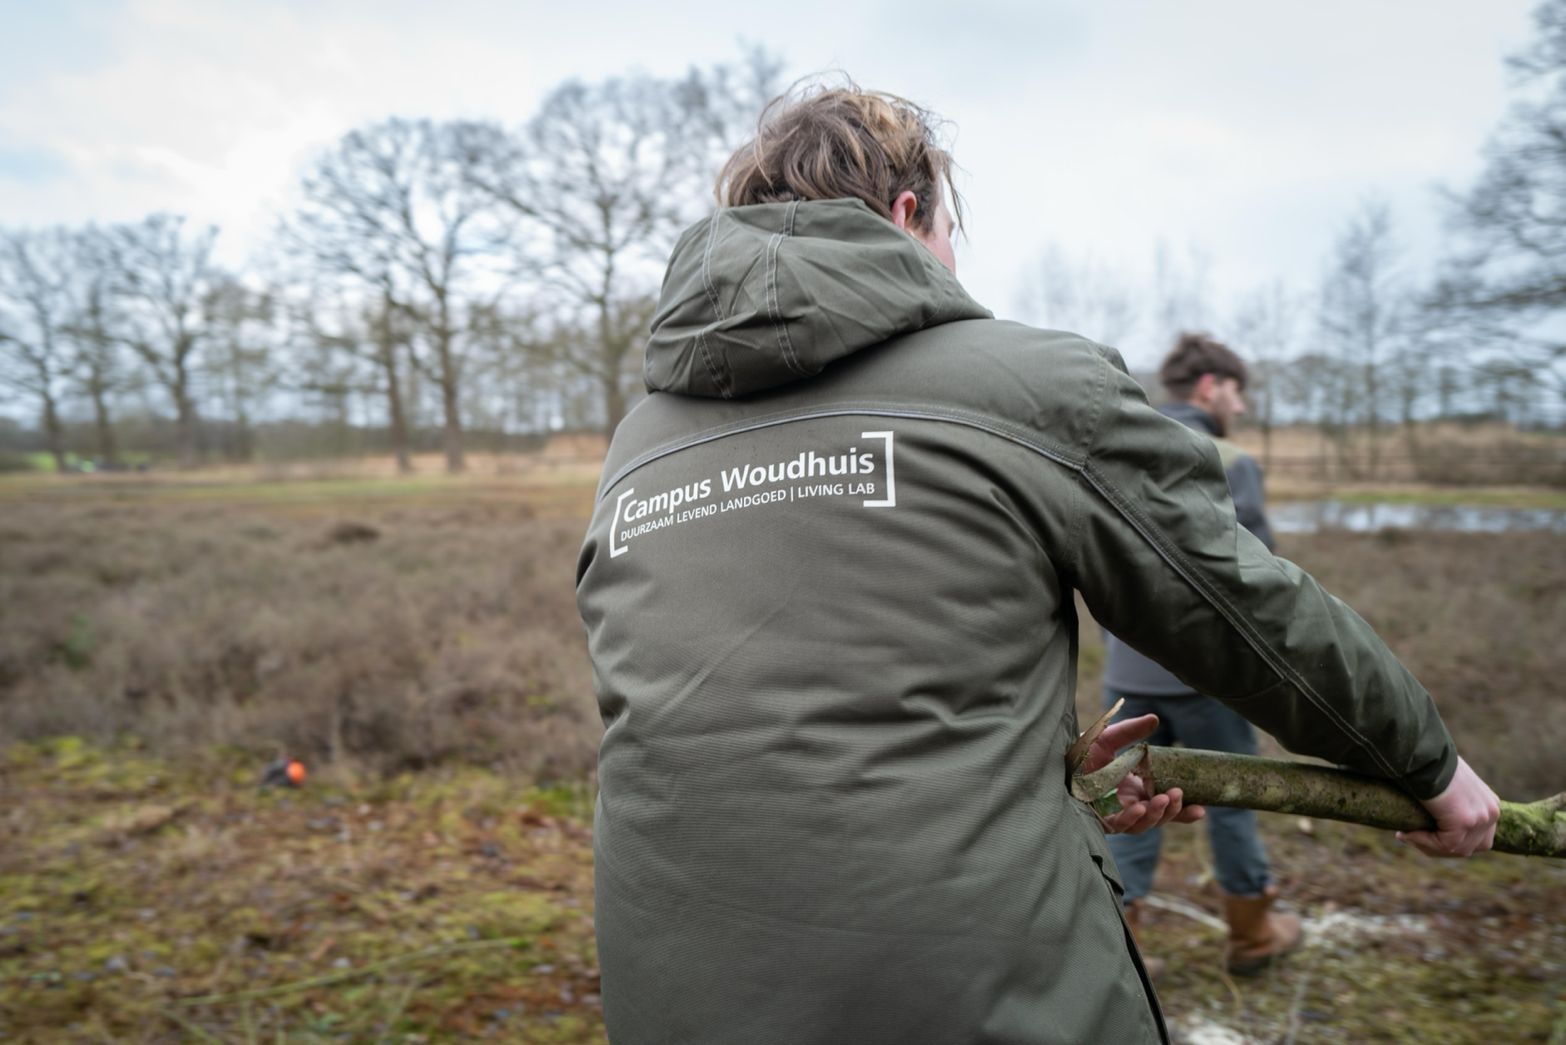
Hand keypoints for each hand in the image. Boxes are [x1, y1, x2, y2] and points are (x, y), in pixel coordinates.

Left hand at [1083, 713, 1205, 834]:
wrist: (1053, 761)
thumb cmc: (1080, 753)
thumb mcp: (1109, 738)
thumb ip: (1131, 731)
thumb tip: (1154, 718)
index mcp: (1136, 789)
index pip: (1164, 804)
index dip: (1183, 810)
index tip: (1202, 808)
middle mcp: (1128, 805)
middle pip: (1158, 817)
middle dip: (1172, 810)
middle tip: (1179, 795)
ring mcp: (1115, 814)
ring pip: (1142, 823)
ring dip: (1156, 814)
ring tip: (1164, 799)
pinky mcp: (1099, 820)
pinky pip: (1119, 824)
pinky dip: (1131, 817)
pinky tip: (1139, 806)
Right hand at [1398, 756, 1499, 856]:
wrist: (1425, 755)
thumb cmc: (1430, 763)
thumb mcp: (1449, 784)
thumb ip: (1451, 800)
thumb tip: (1432, 812)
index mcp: (1490, 804)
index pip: (1478, 837)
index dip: (1451, 842)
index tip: (1424, 836)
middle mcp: (1491, 812)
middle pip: (1471, 847)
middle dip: (1441, 849)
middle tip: (1414, 839)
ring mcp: (1480, 818)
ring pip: (1456, 849)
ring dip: (1429, 846)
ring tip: (1406, 835)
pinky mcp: (1464, 822)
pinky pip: (1444, 844)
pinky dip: (1423, 842)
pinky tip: (1405, 833)